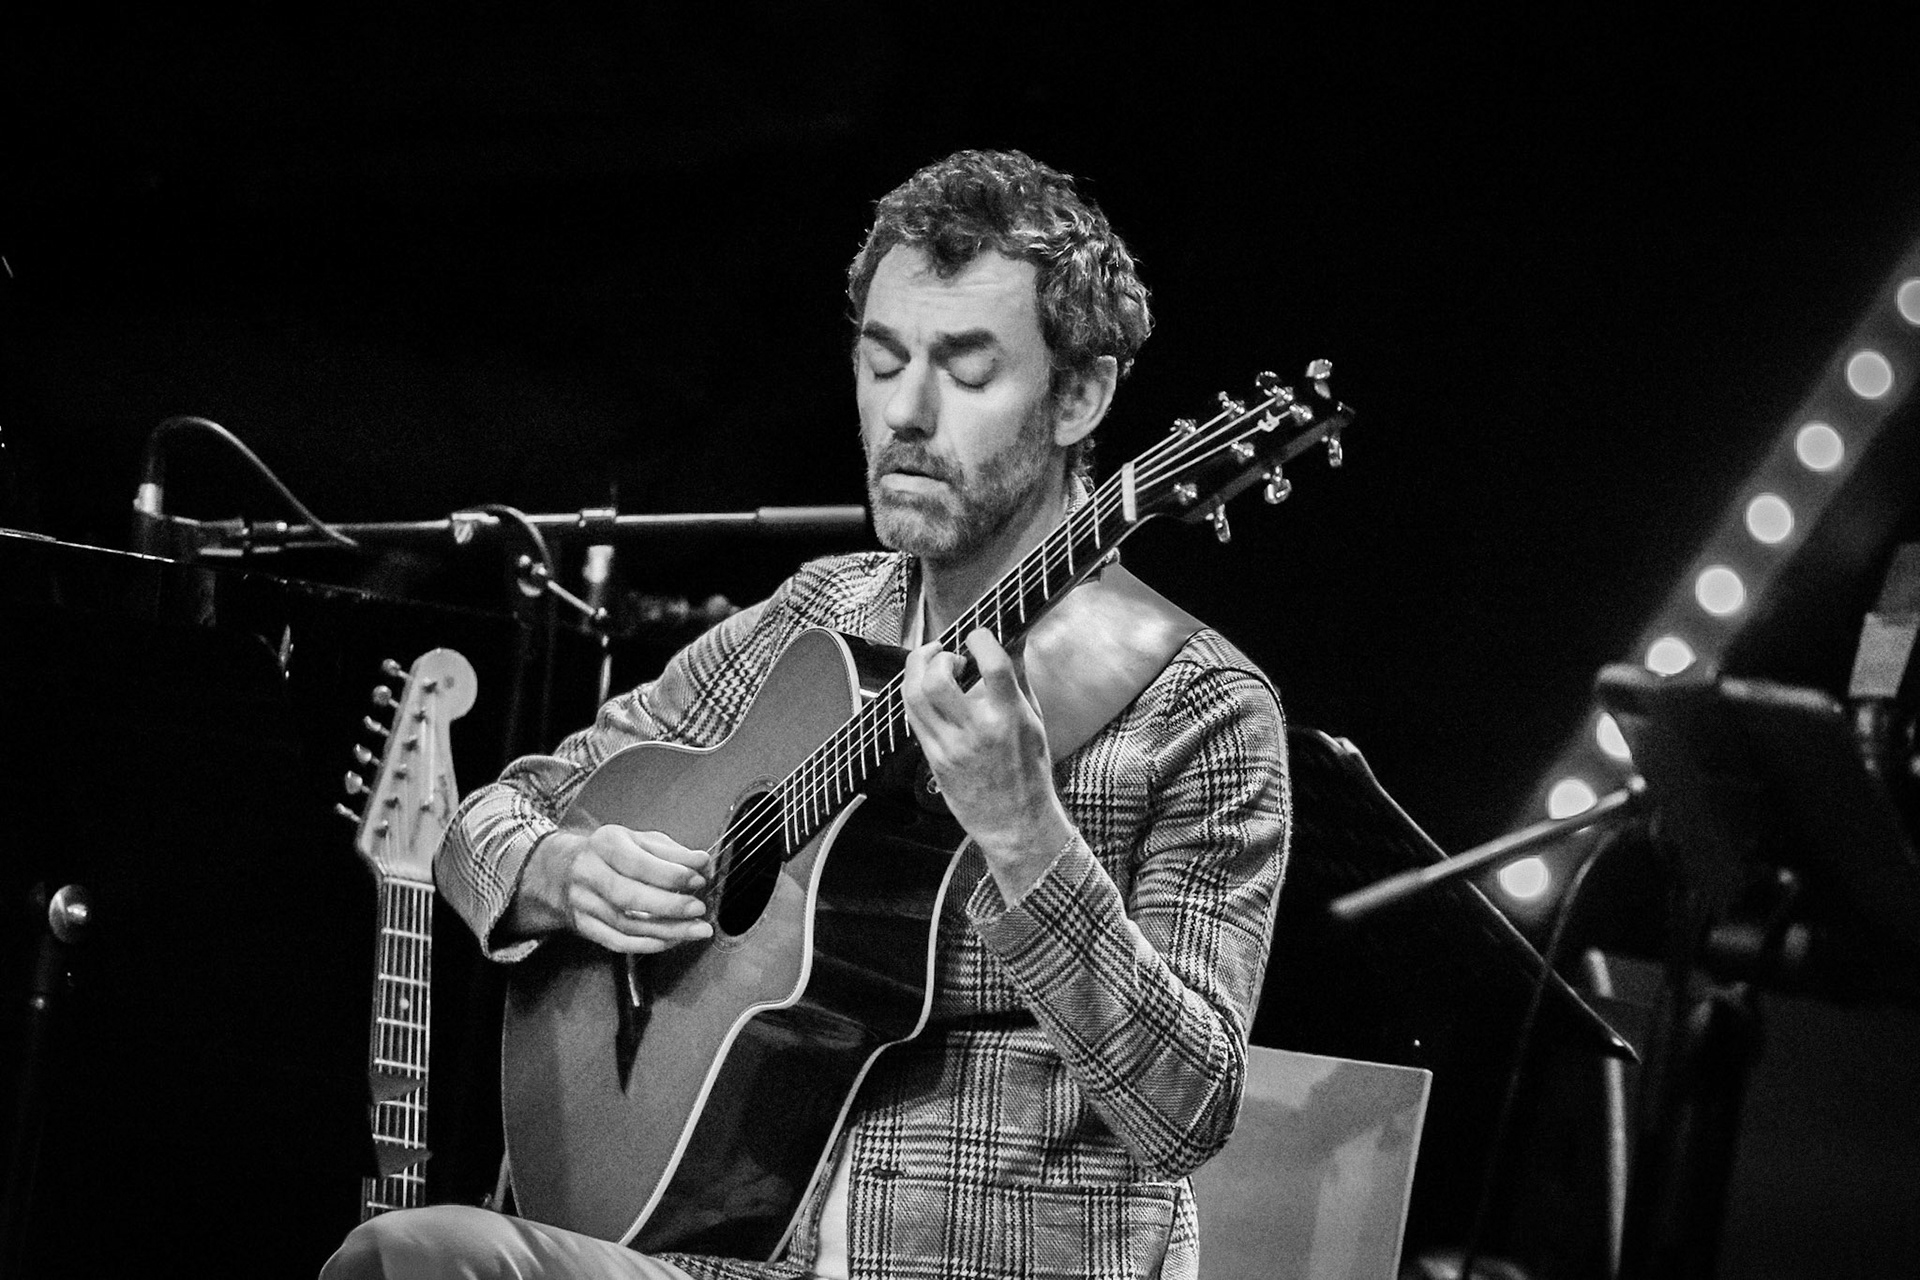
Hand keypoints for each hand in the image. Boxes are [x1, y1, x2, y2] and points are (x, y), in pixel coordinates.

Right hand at [511, 824, 712, 953]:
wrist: (564, 870)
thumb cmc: (612, 854)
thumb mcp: (640, 840)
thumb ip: (672, 852)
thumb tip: (702, 862)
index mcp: (606, 844)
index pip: (639, 863)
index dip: (671, 874)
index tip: (698, 880)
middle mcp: (589, 873)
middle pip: (628, 896)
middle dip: (669, 906)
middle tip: (699, 909)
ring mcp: (583, 902)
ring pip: (625, 924)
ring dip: (666, 931)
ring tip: (695, 930)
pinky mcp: (583, 926)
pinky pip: (617, 942)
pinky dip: (647, 945)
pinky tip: (671, 941)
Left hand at [904, 629, 1075, 900]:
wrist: (1015, 822)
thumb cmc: (1029, 772)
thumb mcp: (1034, 722)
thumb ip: (1020, 680)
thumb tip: (1015, 641)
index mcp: (1010, 717)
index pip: (993, 665)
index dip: (980, 639)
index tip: (977, 636)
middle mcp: (978, 731)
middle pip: (939, 679)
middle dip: (937, 655)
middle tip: (948, 655)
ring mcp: (951, 747)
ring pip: (915, 696)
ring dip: (917, 670)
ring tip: (931, 666)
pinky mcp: (934, 759)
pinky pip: (913, 717)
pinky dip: (916, 695)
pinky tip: (928, 692)